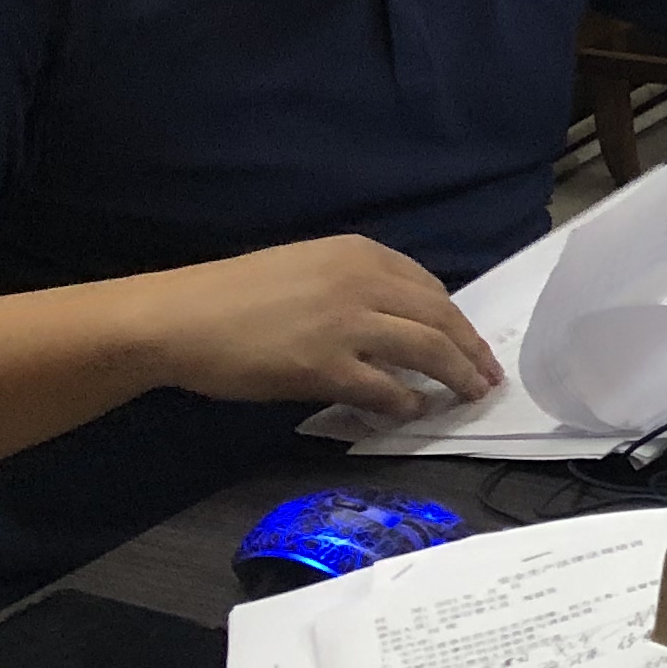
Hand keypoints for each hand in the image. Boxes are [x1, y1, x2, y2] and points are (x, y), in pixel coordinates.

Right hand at [137, 236, 500, 419]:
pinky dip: (407, 404)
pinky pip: (386, 390)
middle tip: (488, 376)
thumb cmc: (233, 296)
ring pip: (428, 351)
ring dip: (457, 377)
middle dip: (473, 350)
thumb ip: (355, 288)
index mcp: (359, 254)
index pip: (430, 288)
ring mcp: (347, 324)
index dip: (457, 320)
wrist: (178, 318)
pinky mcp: (326, 366)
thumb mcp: (307, 269)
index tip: (469, 342)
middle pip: (442, 318)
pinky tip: (412, 413)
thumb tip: (396, 325)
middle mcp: (363, 282)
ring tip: (470, 396)